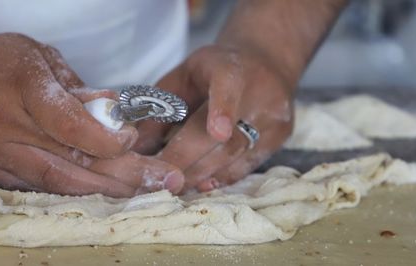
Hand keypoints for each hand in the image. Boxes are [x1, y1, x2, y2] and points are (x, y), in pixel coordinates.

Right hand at [0, 33, 183, 196]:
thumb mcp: (35, 56)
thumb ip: (74, 88)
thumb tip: (115, 112)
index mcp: (20, 88)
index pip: (71, 126)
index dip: (107, 140)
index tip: (132, 141)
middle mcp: (0, 126)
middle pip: (66, 164)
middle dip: (117, 177)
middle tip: (157, 184)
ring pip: (46, 183)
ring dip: (92, 191)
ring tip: (129, 193)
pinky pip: (22, 186)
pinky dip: (56, 191)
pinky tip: (84, 193)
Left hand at [133, 45, 294, 191]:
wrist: (264, 59)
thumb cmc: (213, 70)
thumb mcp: (183, 76)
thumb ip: (160, 105)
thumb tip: (134, 144)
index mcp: (230, 69)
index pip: (228, 88)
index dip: (223, 110)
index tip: (217, 131)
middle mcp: (259, 92)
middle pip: (226, 134)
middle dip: (189, 159)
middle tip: (161, 178)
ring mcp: (274, 116)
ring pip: (236, 154)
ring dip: (201, 173)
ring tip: (174, 185)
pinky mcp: (280, 135)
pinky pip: (248, 163)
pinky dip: (222, 177)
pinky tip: (202, 184)